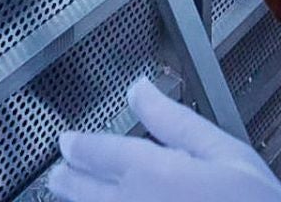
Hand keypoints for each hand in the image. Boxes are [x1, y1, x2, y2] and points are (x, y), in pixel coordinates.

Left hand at [47, 78, 280, 201]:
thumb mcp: (222, 152)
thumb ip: (174, 120)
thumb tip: (142, 90)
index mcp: (150, 172)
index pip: (97, 152)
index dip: (78, 145)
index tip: (66, 142)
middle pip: (83, 190)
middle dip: (68, 177)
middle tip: (57, 172)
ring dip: (77, 201)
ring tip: (68, 193)